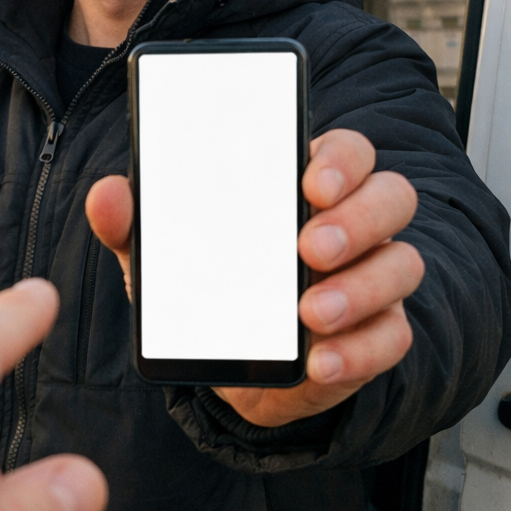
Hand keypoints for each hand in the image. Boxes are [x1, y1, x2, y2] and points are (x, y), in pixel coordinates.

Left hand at [86, 128, 422, 427]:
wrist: (225, 359)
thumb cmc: (207, 281)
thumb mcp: (166, 251)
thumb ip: (136, 222)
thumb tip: (107, 195)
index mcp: (306, 185)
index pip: (347, 150)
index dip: (340, 160)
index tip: (309, 183)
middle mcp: (353, 224)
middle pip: (392, 197)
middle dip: (359, 218)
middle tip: (309, 247)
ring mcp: (371, 279)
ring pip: (403, 265)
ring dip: (361, 288)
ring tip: (310, 312)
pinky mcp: (375, 335)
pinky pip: (391, 337)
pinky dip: (359, 350)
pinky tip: (321, 361)